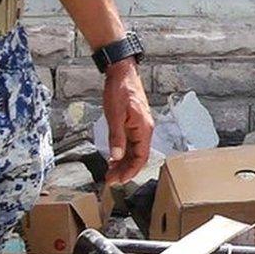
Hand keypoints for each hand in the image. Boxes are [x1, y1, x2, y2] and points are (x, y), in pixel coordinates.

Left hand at [102, 60, 153, 184]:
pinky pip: (131, 143)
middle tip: (110, 180)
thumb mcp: (114, 114)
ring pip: (134, 151)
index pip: (141, 157)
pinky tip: (113, 158)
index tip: (118, 181)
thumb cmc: (120, 90)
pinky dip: (123, 152)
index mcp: (143, 128)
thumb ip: (116, 137)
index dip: (130, 171)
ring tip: (110, 172)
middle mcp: (145, 129)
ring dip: (123, 163)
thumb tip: (116, 157)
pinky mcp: (134, 123)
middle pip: (138, 156)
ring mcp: (140, 126)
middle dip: (125, 170)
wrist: (122, 72)